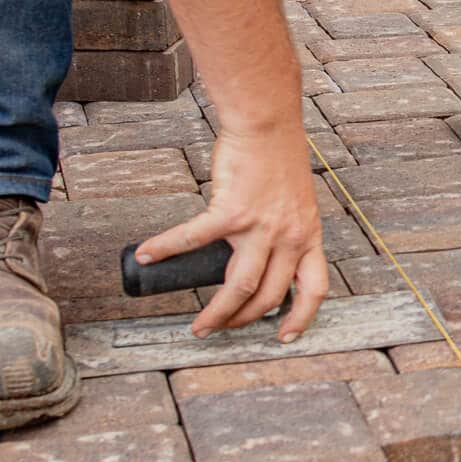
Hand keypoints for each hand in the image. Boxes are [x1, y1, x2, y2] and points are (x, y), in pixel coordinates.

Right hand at [134, 124, 330, 341]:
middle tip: (221, 329)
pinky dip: (166, 250)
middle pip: (267, 296)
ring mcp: (261, 227)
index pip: (313, 289)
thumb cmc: (279, 159)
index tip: (286, 336)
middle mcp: (289, 237)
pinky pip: (193, 240)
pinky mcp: (231, 211)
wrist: (268, 125)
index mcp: (309, 237)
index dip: (301, 318)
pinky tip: (147, 257)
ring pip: (238, 286)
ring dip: (217, 312)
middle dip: (242, 321)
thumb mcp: (298, 203)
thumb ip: (286, 230)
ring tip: (199, 325)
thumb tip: (263, 254)